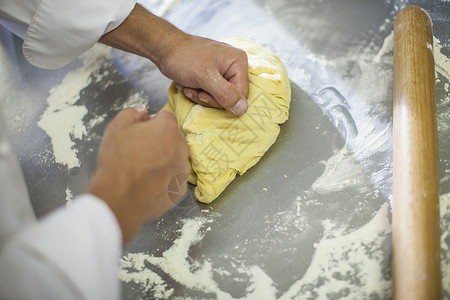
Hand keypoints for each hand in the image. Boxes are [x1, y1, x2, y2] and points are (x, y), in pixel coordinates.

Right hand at [86, 106, 189, 243]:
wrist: (119, 198)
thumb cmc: (117, 161)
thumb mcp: (116, 127)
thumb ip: (132, 113)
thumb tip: (142, 111)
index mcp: (168, 130)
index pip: (165, 118)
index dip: (151, 123)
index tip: (140, 132)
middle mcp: (181, 149)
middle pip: (172, 139)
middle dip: (159, 142)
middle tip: (140, 152)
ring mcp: (182, 171)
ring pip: (174, 160)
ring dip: (164, 161)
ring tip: (143, 170)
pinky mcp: (179, 190)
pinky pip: (173, 179)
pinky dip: (164, 180)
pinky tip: (148, 184)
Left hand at [158, 35, 248, 114]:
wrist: (164, 48)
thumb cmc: (184, 58)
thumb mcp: (205, 77)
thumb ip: (225, 93)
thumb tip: (243, 109)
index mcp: (238, 62)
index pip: (241, 95)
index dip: (222, 100)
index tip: (203, 93)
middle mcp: (234, 66)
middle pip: (229, 98)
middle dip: (207, 97)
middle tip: (193, 89)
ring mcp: (223, 71)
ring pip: (218, 98)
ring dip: (199, 96)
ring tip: (188, 85)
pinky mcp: (213, 76)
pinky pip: (210, 93)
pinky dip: (196, 92)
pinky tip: (187, 84)